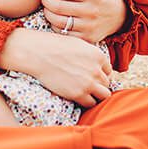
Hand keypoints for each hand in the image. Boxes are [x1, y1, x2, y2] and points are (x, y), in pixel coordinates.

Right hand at [0, 28, 114, 106]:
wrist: (38, 53)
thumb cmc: (55, 46)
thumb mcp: (79, 45)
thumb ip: (91, 55)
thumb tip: (95, 65)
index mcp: (99, 55)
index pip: (109, 71)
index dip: (101, 74)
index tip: (92, 76)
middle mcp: (97, 70)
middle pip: (107, 83)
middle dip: (99, 85)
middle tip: (88, 85)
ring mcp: (88, 83)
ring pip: (104, 95)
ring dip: (96, 95)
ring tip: (86, 93)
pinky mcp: (78, 94)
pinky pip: (91, 103)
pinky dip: (87, 102)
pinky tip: (78, 97)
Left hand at [40, 0, 124, 42]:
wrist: (122, 15)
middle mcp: (92, 11)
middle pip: (58, 6)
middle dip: (45, 0)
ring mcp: (89, 27)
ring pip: (58, 21)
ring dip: (47, 12)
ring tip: (48, 7)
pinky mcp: (87, 38)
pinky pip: (63, 33)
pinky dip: (55, 25)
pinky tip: (57, 18)